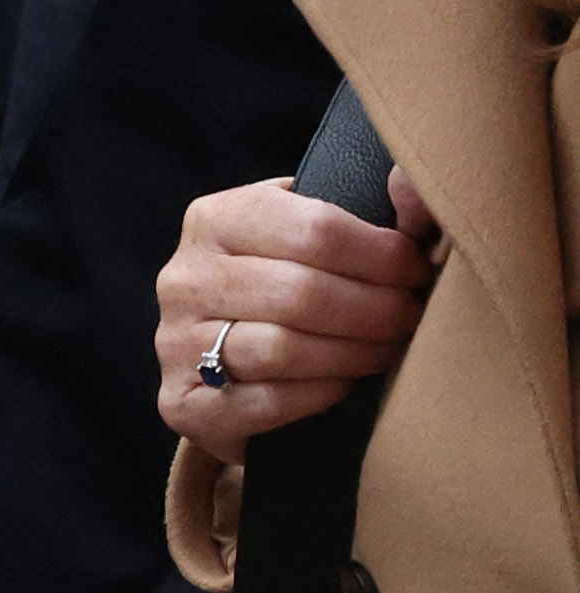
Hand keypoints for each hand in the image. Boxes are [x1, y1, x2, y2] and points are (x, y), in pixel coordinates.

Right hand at [156, 170, 434, 468]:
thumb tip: (414, 190)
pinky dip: (320, 394)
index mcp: (214, 220)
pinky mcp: (184, 401)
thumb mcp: (305, 230)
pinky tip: (345, 383)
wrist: (217, 355)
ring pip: (282, 350)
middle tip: (410, 316)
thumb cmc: (281, 282)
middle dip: (376, 309)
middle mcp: (185, 278)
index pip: (313, 229)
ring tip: (387, 348)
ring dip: (354, 353)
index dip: (382, 254)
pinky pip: (266, 402)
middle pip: (300, 293)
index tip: (416, 270)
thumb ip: (363, 207)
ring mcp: (176, 341)